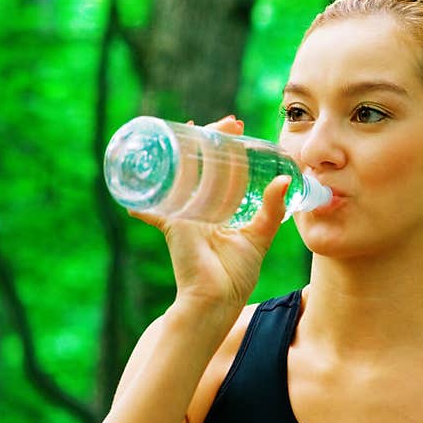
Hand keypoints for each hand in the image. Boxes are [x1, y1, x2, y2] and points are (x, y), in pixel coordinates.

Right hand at [127, 116, 287, 322]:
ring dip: (183, 150)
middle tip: (226, 122)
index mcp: (218, 210)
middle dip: (209, 139)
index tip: (237, 127)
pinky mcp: (173, 225)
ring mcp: (183, 215)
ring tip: (195, 128)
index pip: (222, 172)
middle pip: (200, 166)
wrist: (218, 300)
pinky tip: (137, 187)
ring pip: (180, 174)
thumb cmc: (236, 275)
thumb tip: (285, 180)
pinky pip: (156, 207)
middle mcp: (199, 209)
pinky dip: (144, 201)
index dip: (228, 149)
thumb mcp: (259, 236)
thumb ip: (272, 210)